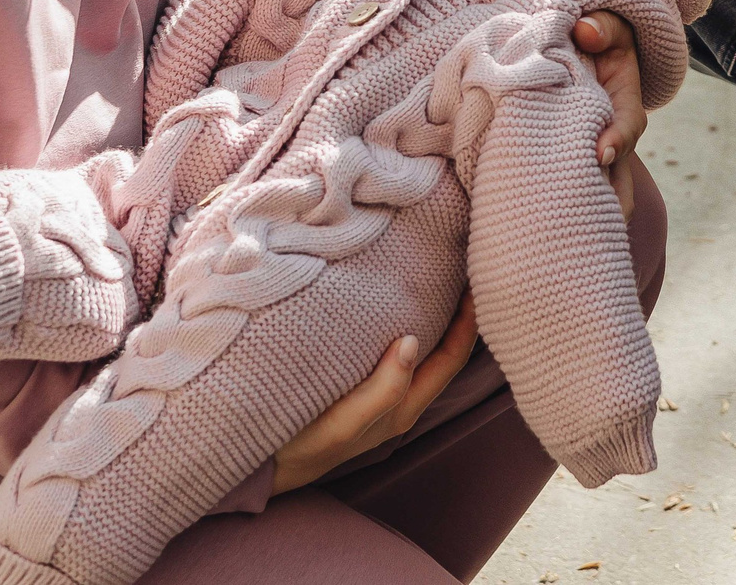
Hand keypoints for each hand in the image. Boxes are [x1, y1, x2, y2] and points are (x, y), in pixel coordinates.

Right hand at [271, 294, 477, 493]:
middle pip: (444, 353)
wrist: (263, 465)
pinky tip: (394, 302)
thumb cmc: (301, 446)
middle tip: (459, 270)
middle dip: (457, 315)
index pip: (452, 359)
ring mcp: (381, 396)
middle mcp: (400, 402)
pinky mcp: (361, 387)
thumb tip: (413, 341)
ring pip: (422, 352)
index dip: (468, 322)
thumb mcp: (342, 424)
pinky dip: (404, 324)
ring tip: (434, 278)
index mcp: (403, 408)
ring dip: (433, 318)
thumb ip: (382, 390)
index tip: (472, 282)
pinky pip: (395, 352)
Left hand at [574, 12, 647, 218]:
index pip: (628, 128)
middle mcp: (609, 138)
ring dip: (579, 214)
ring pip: (595, 195)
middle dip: (604, 200)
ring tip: (556, 235)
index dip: (616, 141)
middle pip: (617, 179)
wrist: (583, 55)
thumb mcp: (606, 24)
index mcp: (623, 106)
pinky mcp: (563, 163)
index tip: (599, 153)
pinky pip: (564, 191)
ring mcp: (588, 155)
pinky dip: (554, 210)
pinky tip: (532, 228)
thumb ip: (600, 26)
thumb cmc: (595, 38)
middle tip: (579, 218)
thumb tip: (584, 33)